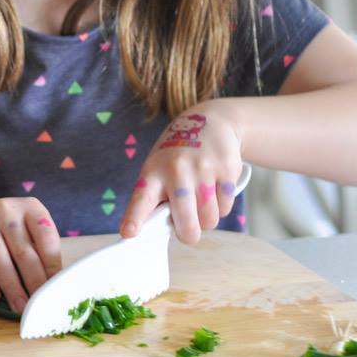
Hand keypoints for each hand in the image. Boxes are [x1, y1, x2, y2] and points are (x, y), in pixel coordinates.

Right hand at [0, 198, 60, 312]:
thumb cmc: (12, 231)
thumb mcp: (30, 230)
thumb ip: (41, 251)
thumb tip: (53, 285)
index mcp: (31, 208)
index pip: (46, 237)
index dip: (52, 265)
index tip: (55, 288)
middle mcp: (7, 210)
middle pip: (23, 251)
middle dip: (33, 281)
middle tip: (39, 303)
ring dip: (11, 286)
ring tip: (19, 307)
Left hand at [120, 101, 243, 243]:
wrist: (210, 122)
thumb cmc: (176, 156)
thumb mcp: (158, 169)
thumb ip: (158, 197)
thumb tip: (161, 230)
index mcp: (152, 173)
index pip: (141, 199)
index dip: (134, 218)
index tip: (129, 233)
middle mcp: (176, 171)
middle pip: (187, 223)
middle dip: (189, 234)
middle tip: (188, 231)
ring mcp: (203, 169)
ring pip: (209, 220)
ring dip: (206, 219)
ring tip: (201, 201)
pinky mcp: (227, 170)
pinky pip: (225, 208)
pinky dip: (221, 206)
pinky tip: (214, 188)